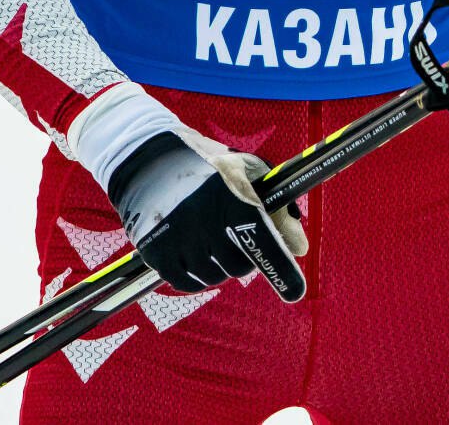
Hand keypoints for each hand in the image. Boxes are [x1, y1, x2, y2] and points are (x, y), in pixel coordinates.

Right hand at [105, 130, 308, 301]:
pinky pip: (186, 283)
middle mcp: (205, 221)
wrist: (147, 157)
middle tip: (235, 238)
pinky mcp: (156, 252)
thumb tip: (300, 248)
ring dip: (218, 266)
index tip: (294, 291)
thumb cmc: (208, 165)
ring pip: (213, 276)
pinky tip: (193, 255)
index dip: (281, 270)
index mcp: (232, 197)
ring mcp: (179, 238)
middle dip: (243, 257)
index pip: (263, 243)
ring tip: (210, 240)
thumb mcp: (247, 173)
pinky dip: (194, 276)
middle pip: (239, 266)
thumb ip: (277, 209)